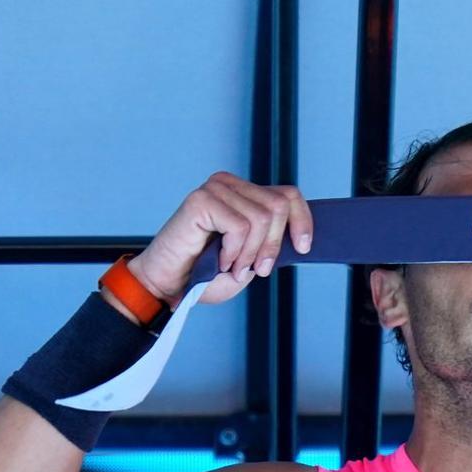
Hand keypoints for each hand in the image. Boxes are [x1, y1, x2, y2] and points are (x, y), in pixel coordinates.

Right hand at [129, 171, 313, 307]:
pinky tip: (220, 260)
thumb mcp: (252, 259)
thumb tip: (301, 235)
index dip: (303, 220)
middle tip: (256, 270)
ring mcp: (215, 189)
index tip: (303, 249)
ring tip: (233, 267)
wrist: (168, 286)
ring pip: (262, 218)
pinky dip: (234, 252)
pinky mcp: (201, 200)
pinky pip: (240, 226)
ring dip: (250, 253)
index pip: (289, 195)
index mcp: (245, 195)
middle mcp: (231, 185)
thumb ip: (273, 242)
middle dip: (272, 245)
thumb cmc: (207, 275)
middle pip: (279, 206)